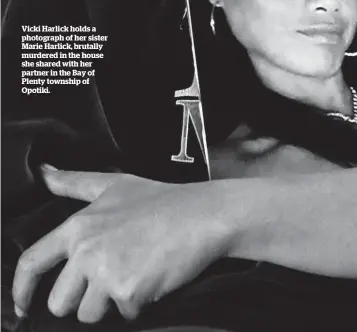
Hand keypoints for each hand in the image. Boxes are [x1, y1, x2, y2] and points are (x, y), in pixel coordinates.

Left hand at [13, 166, 230, 322]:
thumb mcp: (113, 185)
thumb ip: (73, 183)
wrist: (202, 215)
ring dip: (109, 303)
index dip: (20, 290)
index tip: (21, 307)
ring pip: (88, 314)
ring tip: (134, 272)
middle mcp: (85, 250)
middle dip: (82, 298)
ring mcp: (105, 272)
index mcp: (78, 226)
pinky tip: (151, 277)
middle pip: (58, 301)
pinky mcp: (127, 292)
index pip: (31, 262)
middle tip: (111, 276)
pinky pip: (123, 315)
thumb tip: (43, 173)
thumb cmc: (161, 200)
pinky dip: (138, 303)